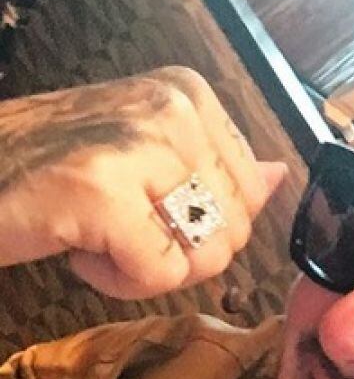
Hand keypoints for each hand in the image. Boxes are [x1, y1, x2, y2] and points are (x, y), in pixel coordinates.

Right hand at [0, 66, 287, 297]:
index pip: (252, 193)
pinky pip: (161, 275)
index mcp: (189, 95)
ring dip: (149, 269)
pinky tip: (78, 250)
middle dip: (180, 252)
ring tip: (97, 235)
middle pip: (236, 229)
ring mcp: (139, 146)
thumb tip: (281, 174)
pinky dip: (118, 283)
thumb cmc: (47, 171)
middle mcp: (173, 109)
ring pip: (208, 256)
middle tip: (117, 227)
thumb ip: (216, 168)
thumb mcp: (142, 155)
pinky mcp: (104, 193)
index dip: (203, 224)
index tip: (144, 205)